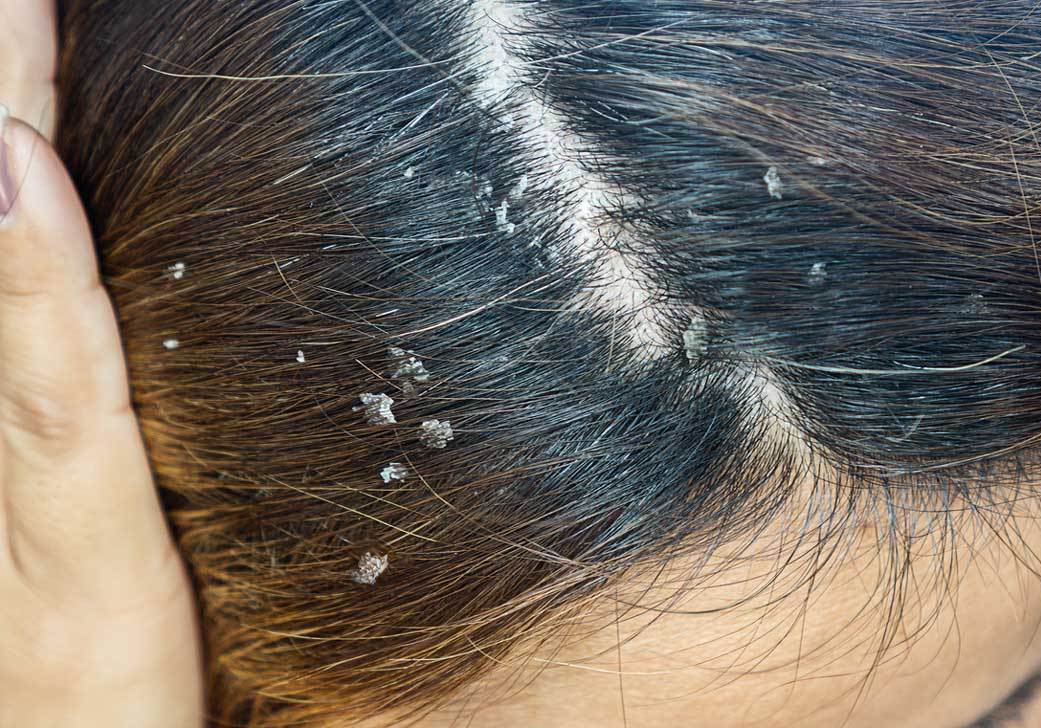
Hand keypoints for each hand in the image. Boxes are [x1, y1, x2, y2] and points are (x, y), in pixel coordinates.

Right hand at [0, 2, 204, 725]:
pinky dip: (24, 272)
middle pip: (0, 189)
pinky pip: (46, 367)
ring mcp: (17, 432)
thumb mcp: (98, 465)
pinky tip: (10, 172)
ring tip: (9, 9)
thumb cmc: (97, 606)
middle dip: (4, 75)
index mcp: (30, 357)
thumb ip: (80, 356)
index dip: (19, 88)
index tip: (33, 3)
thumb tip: (79, 250)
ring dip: (0, 119)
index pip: (25, 191)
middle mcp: (2, 376)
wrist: (73, 725)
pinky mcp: (65, 494)